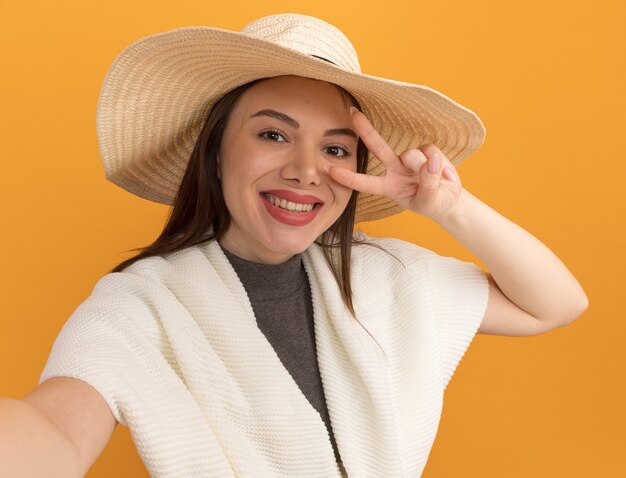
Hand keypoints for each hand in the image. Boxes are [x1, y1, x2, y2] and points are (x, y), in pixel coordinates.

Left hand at [329, 107, 463, 220]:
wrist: (449, 199)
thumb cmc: (433, 203)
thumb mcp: (428, 202)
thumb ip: (428, 184)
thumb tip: (428, 160)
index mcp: (388, 187)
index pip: (365, 183)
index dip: (349, 177)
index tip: (330, 170)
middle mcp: (395, 169)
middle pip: (378, 147)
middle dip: (365, 129)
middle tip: (352, 112)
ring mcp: (409, 159)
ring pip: (412, 155)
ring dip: (425, 168)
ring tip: (436, 181)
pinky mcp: (426, 151)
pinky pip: (431, 151)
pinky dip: (440, 164)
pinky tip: (442, 173)